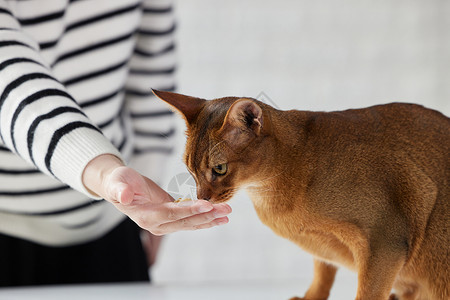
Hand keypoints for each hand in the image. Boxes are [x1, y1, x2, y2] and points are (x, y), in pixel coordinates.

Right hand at [82, 154, 231, 234]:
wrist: (119, 187)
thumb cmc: (118, 182)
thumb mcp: (117, 182)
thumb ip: (120, 189)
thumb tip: (123, 196)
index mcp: (146, 216)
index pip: (171, 214)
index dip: (189, 210)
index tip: (207, 205)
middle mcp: (157, 224)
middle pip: (185, 221)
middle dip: (207, 215)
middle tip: (225, 210)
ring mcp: (164, 224)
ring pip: (190, 223)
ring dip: (210, 219)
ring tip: (226, 215)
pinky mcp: (171, 218)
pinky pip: (190, 220)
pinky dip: (204, 218)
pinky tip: (218, 216)